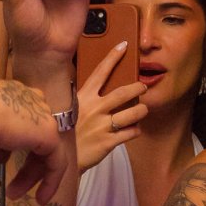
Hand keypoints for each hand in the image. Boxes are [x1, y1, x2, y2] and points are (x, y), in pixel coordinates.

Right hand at [0, 78, 67, 203]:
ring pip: (46, 150)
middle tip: (12, 190)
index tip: (6, 165)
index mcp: (16, 96)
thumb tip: (4, 157)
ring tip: (15, 196)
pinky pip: (56, 160)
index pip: (25, 123)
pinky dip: (51, 180)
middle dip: (26, 167)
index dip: (17, 147)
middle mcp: (33, 101)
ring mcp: (43, 116)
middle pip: (37, 139)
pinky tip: (41, 198)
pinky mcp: (50, 133)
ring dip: (32, 176)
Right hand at [76, 43, 147, 172]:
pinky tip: (134, 129)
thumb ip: (81, 98)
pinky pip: (130, 133)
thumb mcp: (68, 110)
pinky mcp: (108, 142)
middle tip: (144, 86)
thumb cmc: (66, 133)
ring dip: (141, 110)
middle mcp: (94, 109)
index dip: (113, 58)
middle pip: (122, 93)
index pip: (100, 72)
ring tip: (143, 109)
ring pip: (132, 114)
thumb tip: (92, 87)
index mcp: (83, 98)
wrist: (62, 159)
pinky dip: (135, 130)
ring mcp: (101, 126)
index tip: (124, 46)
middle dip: (137, 88)